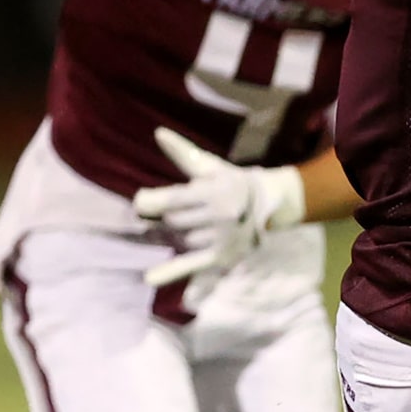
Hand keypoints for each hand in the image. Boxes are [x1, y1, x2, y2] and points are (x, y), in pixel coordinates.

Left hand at [134, 127, 305, 297]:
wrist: (269, 207)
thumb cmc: (231, 182)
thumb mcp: (211, 167)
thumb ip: (183, 153)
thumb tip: (159, 134)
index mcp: (215, 192)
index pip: (172, 201)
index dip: (150, 202)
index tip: (141, 202)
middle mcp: (219, 217)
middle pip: (172, 222)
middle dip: (168, 217)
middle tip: (179, 211)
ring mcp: (220, 239)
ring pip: (179, 240)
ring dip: (177, 234)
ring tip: (193, 224)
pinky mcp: (221, 257)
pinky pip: (191, 265)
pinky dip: (170, 272)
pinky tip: (149, 277)